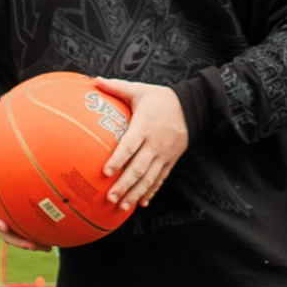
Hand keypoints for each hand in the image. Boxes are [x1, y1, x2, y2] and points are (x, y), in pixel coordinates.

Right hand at [0, 161, 53, 254]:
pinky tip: (52, 242)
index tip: (3, 227)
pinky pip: (25, 233)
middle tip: (31, 245)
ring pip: (17, 238)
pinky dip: (37, 238)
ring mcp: (5, 224)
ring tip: (47, 248)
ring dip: (31, 244)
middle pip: (5, 235)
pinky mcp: (15, 224)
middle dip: (18, 241)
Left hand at [96, 79, 188, 209]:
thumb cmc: (162, 99)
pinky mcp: (171, 160)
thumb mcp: (140, 90)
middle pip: (139, 168)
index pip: (130, 145)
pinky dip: (152, 192)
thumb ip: (117, 87)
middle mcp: (155, 143)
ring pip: (149, 178)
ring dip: (136, 194)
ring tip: (122, 206)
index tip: (106, 172)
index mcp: (145, 126)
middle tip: (110, 197)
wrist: (193, 107)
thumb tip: (94, 80)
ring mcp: (164, 154)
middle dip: (124, 185)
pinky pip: (160, 179)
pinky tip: (142, 203)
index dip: (119, 159)